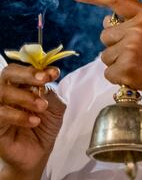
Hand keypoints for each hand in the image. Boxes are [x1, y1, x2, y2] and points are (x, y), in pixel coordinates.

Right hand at [0, 64, 64, 178]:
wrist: (37, 153)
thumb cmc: (44, 127)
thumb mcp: (55, 107)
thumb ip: (50, 93)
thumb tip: (45, 82)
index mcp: (22, 85)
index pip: (23, 69)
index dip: (38, 68)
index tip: (53, 73)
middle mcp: (7, 93)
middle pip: (8, 73)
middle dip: (27, 74)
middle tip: (43, 80)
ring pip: (2, 92)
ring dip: (25, 97)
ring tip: (42, 107)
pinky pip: (0, 114)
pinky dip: (18, 116)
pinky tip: (34, 121)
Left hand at [69, 0, 141, 149]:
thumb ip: (132, 21)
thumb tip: (105, 20)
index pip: (115, 0)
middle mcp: (138, 28)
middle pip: (105, 34)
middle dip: (115, 44)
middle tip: (139, 52)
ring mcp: (131, 49)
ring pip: (105, 55)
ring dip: (117, 62)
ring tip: (140, 64)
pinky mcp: (126, 69)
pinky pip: (108, 72)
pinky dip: (118, 76)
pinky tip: (137, 75)